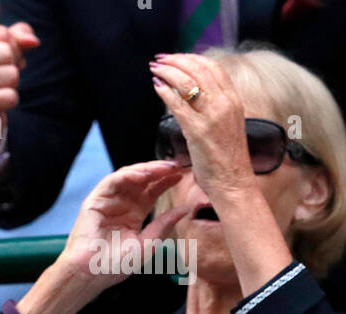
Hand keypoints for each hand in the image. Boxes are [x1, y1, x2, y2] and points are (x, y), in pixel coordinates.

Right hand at [0, 22, 39, 170]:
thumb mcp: (0, 50)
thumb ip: (18, 35)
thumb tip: (33, 42)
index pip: (2, 34)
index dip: (11, 48)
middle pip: (7, 52)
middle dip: (11, 66)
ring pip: (11, 74)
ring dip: (11, 85)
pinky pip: (11, 96)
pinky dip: (9, 101)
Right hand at [54, 161, 189, 299]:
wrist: (91, 274)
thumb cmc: (115, 265)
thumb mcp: (148, 244)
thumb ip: (164, 225)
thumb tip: (185, 209)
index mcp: (134, 215)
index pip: (152, 192)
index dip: (167, 182)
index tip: (183, 175)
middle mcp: (121, 205)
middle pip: (142, 181)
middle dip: (160, 171)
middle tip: (178, 166)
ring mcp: (108, 202)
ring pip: (128, 177)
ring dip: (147, 169)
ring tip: (165, 168)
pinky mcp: (95, 201)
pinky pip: (113, 181)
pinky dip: (129, 175)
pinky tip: (145, 175)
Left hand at [150, 53, 254, 198]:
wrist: (233, 181)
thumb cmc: (226, 157)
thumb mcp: (225, 124)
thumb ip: (213, 107)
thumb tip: (193, 93)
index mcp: (234, 100)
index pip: (213, 68)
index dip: (192, 58)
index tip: (176, 57)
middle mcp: (225, 103)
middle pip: (199, 70)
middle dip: (176, 61)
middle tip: (160, 59)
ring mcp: (213, 116)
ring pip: (188, 83)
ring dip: (168, 72)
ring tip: (155, 69)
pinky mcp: (198, 130)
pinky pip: (179, 105)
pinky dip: (166, 93)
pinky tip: (157, 87)